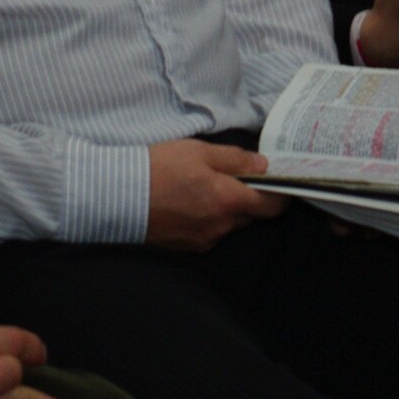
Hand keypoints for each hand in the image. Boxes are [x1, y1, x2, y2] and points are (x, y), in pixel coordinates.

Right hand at [145, 138, 286, 251]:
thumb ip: (234, 159)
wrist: (117, 196)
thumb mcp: (198, 152)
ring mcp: (204, 240)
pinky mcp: (187, 246)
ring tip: (204, 186)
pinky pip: (209, 232)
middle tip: (234, 175)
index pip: (272, 206)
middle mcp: (221, 227)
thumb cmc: (158, 168)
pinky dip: (207, 218)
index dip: (281, 193)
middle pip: (249, 215)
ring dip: (226, 208)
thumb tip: (262, 165)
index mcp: (228, 201)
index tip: (280, 181)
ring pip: (228, 223)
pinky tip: (189, 201)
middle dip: (248, 197)